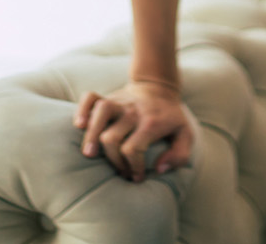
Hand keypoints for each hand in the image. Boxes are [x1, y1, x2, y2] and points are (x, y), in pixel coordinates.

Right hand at [71, 79, 196, 182]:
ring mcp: (119, 102)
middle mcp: (133, 111)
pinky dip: (82, 109)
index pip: (133, 149)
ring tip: (89, 154)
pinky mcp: (108, 96)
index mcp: (152, 122)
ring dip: (92, 135)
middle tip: (121, 171)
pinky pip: (90, 97)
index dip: (133, 167)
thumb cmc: (171, 117)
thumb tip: (159, 168)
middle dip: (114, 161)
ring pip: (101, 114)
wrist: (159, 88)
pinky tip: (79, 125)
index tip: (136, 177)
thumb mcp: (186, 135)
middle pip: (113, 138)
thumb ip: (179, 155)